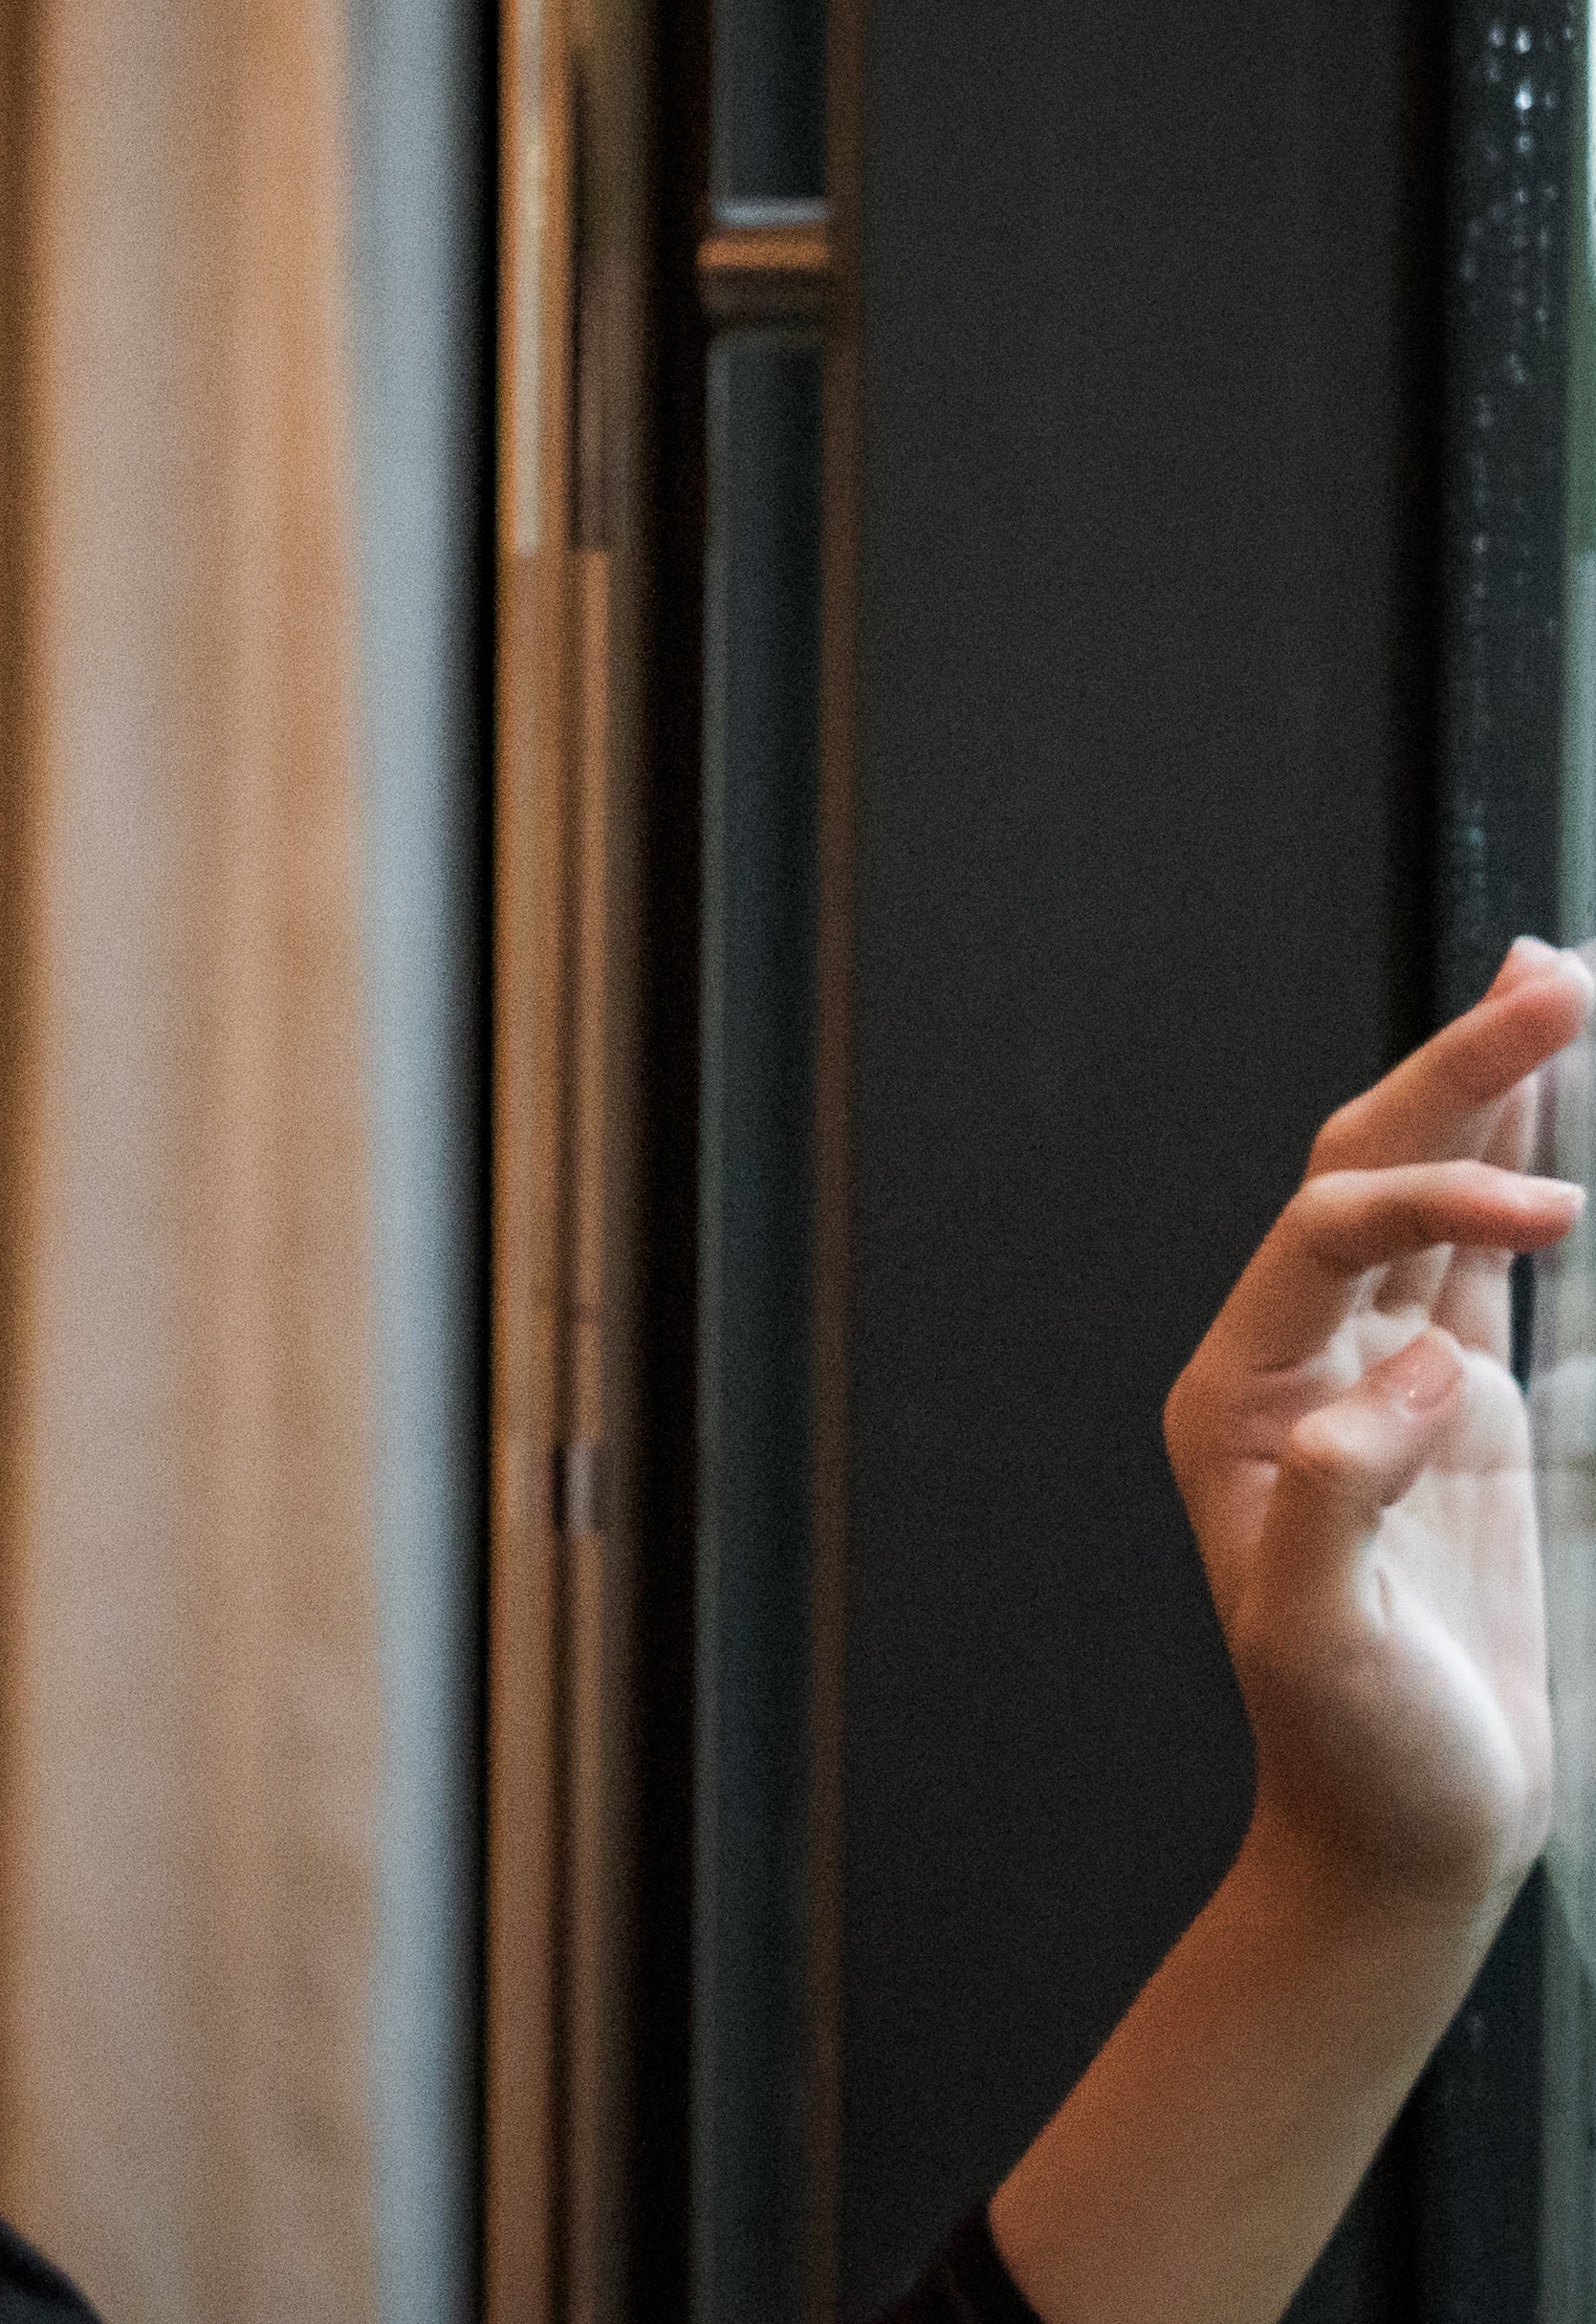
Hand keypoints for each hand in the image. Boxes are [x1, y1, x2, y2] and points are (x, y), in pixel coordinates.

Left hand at [1163, 936, 1591, 1910]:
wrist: (1400, 1825)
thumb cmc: (1350, 1749)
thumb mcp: (1319, 1641)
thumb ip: (1341, 1503)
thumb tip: (1407, 1375)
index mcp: (1242, 1395)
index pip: (1330, 1239)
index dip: (1435, 1203)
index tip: (1557, 1221)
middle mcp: (1297, 1360)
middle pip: (1370, 1176)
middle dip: (1460, 1077)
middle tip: (1557, 974)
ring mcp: (1378, 1373)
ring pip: (1431, 1197)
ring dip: (1492, 1095)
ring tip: (1557, 981)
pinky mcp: (1452, 1406)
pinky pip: (1481, 1264)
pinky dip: (1518, 1176)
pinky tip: (1553, 1116)